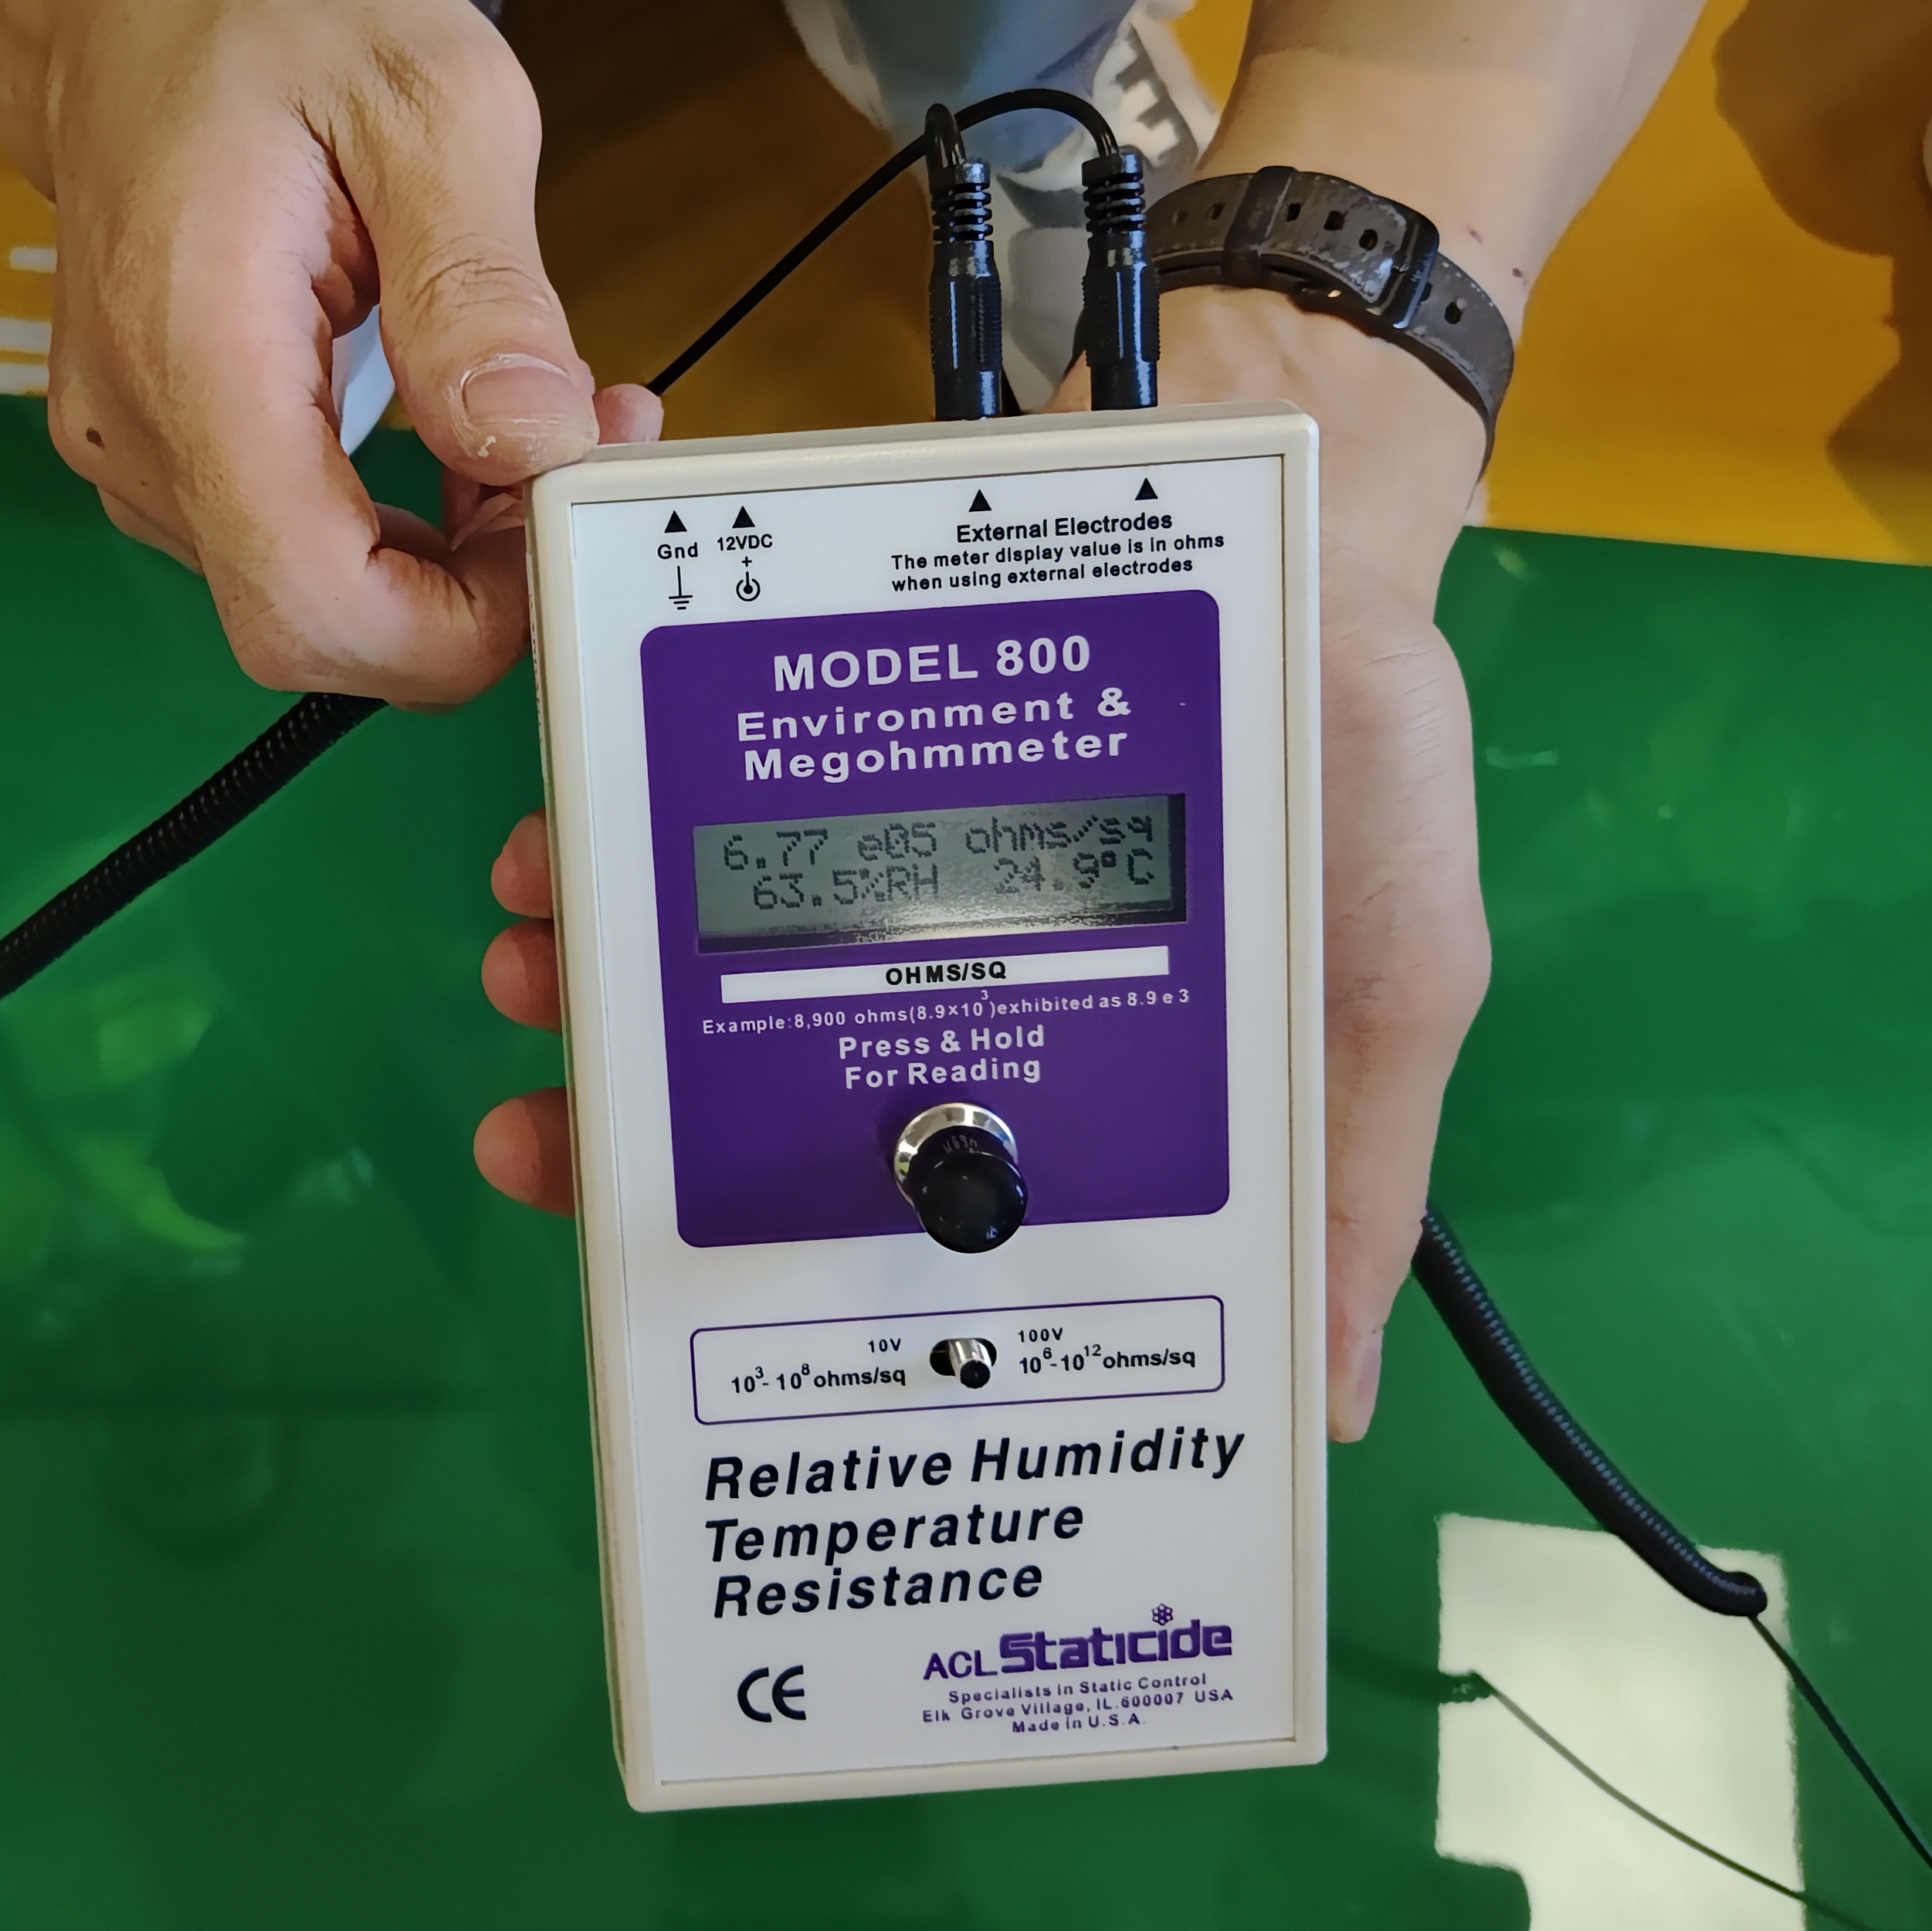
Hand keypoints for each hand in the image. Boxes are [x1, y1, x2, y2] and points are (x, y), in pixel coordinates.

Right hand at [33, 0, 654, 703]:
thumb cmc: (264, 21)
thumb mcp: (425, 97)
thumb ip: (480, 284)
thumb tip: (536, 436)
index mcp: (195, 350)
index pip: (312, 602)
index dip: (458, 624)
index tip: (562, 528)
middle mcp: (143, 436)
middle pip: (318, 629)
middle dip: (476, 589)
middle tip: (574, 456)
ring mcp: (141, 460)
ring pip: (319, 599)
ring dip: (452, 552)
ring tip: (532, 416)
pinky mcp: (166, 459)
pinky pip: (297, 549)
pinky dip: (404, 524)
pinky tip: (461, 428)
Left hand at [471, 288, 1488, 1444]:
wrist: (1319, 517)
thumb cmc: (1354, 774)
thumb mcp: (1390, 996)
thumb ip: (1350, 1192)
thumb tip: (1324, 1413)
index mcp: (1049, 1067)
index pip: (884, 1194)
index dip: (762, 1245)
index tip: (639, 1257)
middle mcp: (942, 967)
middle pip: (754, 1070)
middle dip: (627, 1097)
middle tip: (543, 1105)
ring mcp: (876, 842)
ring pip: (704, 924)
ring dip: (600, 949)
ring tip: (541, 945)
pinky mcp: (840, 712)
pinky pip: (709, 760)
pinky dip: (630, 790)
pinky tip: (572, 804)